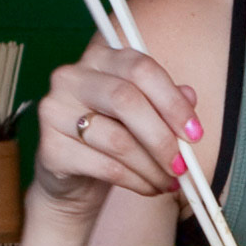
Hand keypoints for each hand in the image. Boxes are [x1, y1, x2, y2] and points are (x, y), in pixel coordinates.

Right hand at [22, 44, 202, 223]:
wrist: (74, 177)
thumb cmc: (114, 135)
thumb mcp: (144, 114)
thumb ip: (166, 101)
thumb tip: (189, 97)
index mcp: (99, 58)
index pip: (140, 68)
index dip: (172, 102)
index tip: (195, 133)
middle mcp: (71, 77)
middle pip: (126, 100)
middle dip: (162, 138)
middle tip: (182, 164)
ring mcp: (55, 110)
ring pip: (117, 139)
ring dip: (152, 167)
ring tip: (169, 181)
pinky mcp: (50, 148)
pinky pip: (105, 166)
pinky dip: (136, 181)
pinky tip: (149, 187)